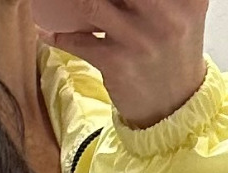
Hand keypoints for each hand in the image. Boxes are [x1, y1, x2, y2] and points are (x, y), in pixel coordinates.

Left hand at [38, 0, 208, 130]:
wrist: (173, 107)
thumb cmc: (171, 51)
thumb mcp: (179, 14)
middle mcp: (166, 15)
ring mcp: (140, 40)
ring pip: (92, 5)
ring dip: (69, 1)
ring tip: (55, 2)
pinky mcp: (118, 63)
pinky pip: (78, 42)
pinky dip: (58, 35)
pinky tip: (48, 31)